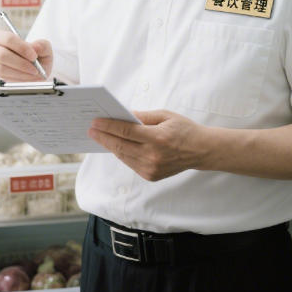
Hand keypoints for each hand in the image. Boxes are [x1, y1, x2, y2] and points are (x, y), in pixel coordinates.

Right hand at [0, 30, 52, 85]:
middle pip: (1, 55)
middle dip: (21, 64)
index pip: (8, 39)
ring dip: (19, 75)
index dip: (22, 48)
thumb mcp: (42, 49)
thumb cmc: (32, 59)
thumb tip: (35, 47)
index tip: (34, 56)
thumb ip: (42, 45)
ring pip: (0, 69)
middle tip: (34, 70)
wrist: (27, 73)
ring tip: (31, 77)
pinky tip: (22, 82)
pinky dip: (12, 83)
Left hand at [88, 110, 207, 181]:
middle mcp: (152, 155)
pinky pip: (130, 163)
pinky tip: (116, 146)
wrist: (200, 150)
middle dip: (104, 136)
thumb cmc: (184, 129)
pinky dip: (122, 154)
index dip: (108, 126)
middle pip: (120, 145)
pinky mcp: (150, 176)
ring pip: (123, 156)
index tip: (96, 122)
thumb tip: (123, 115)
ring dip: (110, 146)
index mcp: (157, 138)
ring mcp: (151, 168)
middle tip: (91, 129)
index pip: (126, 131)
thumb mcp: (166, 115)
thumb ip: (144, 116)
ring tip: (100, 136)